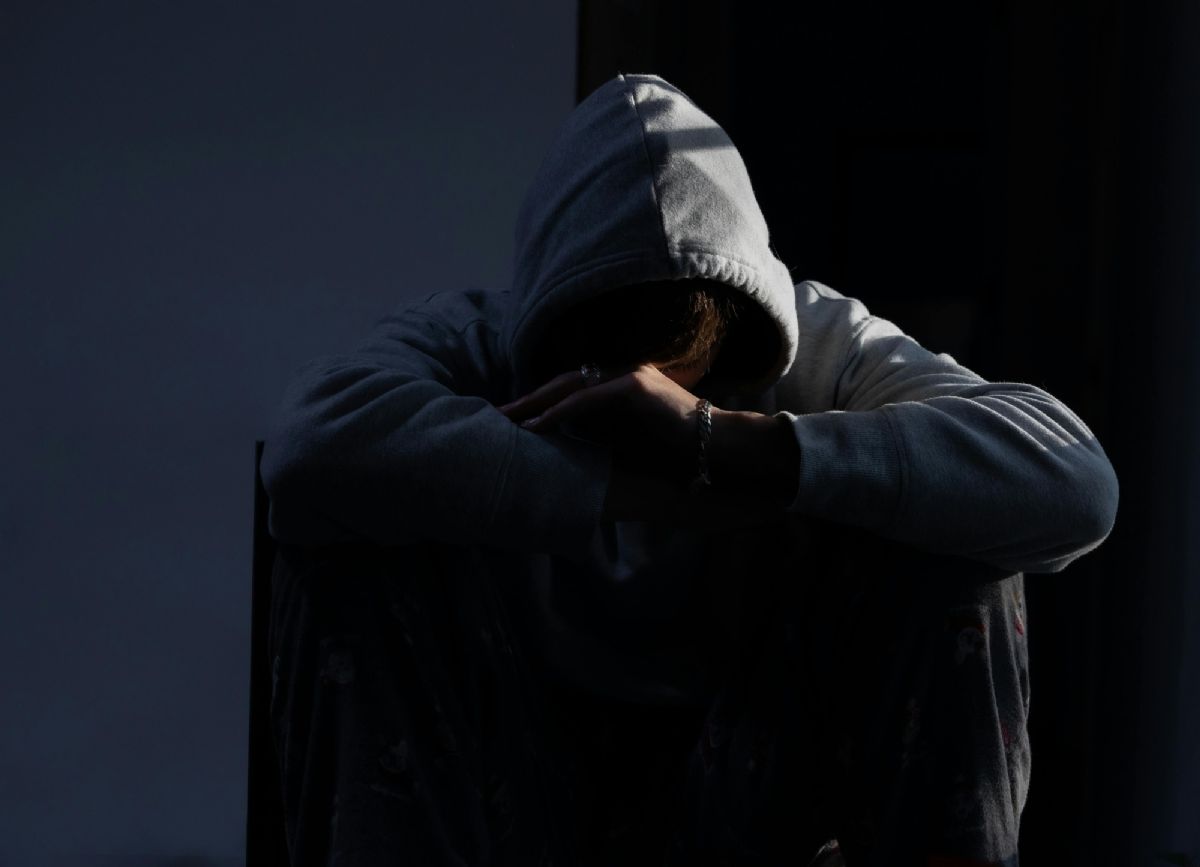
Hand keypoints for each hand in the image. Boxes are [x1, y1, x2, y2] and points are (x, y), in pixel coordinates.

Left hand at [497, 362, 704, 482]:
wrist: (714, 446)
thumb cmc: (672, 449)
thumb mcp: (624, 440)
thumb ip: (596, 433)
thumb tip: (558, 441)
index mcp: (617, 383)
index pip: (568, 388)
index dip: (537, 401)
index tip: (510, 418)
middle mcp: (620, 372)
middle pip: (562, 382)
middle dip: (527, 400)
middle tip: (496, 415)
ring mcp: (628, 375)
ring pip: (570, 386)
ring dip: (536, 404)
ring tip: (508, 420)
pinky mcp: (635, 387)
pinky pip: (588, 399)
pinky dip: (560, 412)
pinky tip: (539, 426)